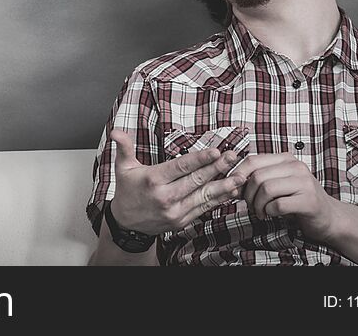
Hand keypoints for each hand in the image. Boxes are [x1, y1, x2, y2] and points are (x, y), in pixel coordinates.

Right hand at [109, 129, 244, 235]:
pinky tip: (231, 190)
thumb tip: (117, 132)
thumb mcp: (123, 168)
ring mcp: (175, 211)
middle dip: (217, 168)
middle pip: (196, 180)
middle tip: (232, 156)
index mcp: (153, 181)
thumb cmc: (127, 192)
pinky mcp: (182, 221)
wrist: (126, 225)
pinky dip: (219, 199)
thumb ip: (124, 148)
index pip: (181, 167)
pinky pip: (204, 208)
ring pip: (204, 196)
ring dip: (224, 185)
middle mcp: (165, 197)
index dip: (200, 159)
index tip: (215, 151)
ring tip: (240, 176)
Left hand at [233, 153, 336, 240]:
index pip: (252, 160)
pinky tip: (271, 215)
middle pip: (257, 176)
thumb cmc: (297, 201)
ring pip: (266, 189)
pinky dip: (269, 212)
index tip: (234, 189)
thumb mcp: (277, 185)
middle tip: (250, 206)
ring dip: (257, 205)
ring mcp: (304, 183)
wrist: (329, 217)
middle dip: (247, 194)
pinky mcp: (309, 201)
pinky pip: (278, 205)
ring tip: (261, 212)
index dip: (238, 175)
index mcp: (286, 159)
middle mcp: (296, 166)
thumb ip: (257, 180)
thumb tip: (231, 182)